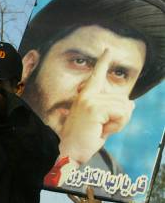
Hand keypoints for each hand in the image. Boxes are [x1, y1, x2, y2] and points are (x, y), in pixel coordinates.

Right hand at [58, 50, 133, 164]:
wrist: (70, 153)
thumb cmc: (82, 141)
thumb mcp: (100, 124)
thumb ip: (113, 112)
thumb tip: (131, 103)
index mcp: (84, 98)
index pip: (96, 77)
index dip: (103, 62)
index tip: (108, 49)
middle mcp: (86, 96)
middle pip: (122, 99)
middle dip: (120, 117)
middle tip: (100, 129)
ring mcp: (89, 101)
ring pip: (124, 106)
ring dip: (119, 122)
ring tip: (100, 130)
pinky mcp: (94, 108)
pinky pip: (121, 113)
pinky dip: (117, 125)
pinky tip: (101, 131)